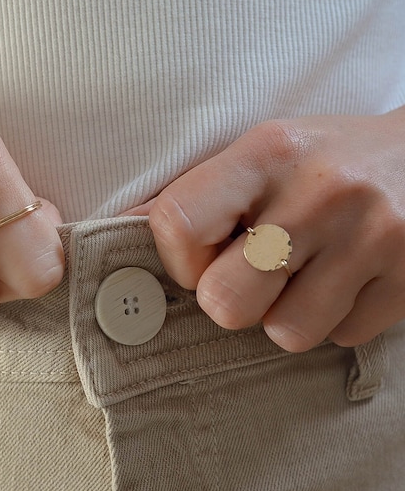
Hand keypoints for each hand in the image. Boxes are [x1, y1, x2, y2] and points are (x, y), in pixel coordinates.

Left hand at [129, 107, 404, 351]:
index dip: (177, 260)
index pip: (178, 226)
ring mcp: (371, 239)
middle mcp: (318, 195)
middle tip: (254, 272)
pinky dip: (334, 318)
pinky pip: (341, 337)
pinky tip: (346, 278)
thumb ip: (198, 194)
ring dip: (285, 315)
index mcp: (265, 153)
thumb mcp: (261, 153)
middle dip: (230, 299)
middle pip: (225, 302)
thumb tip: (120, 226)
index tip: (200, 257)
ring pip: (286, 334)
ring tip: (305, 274)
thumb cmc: (323, 160)